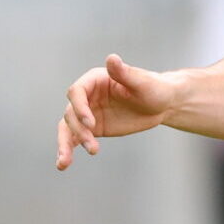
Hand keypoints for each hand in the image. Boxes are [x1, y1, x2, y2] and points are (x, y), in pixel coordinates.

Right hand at [54, 55, 178, 169]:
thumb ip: (125, 73)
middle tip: (91, 145)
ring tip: (65, 163)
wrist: (161, 103)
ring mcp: (87, 113)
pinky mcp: (92, 128)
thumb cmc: (153, 88)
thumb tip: (111, 58)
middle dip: (78, 130)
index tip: (91, 123)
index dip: (80, 107)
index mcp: (94, 80)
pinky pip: (74, 139)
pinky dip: (67, 150)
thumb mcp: (142, 83)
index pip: (77, 92)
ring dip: (65, 144)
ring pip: (68, 128)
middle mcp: (87, 96)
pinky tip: (62, 165)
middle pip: (71, 113)